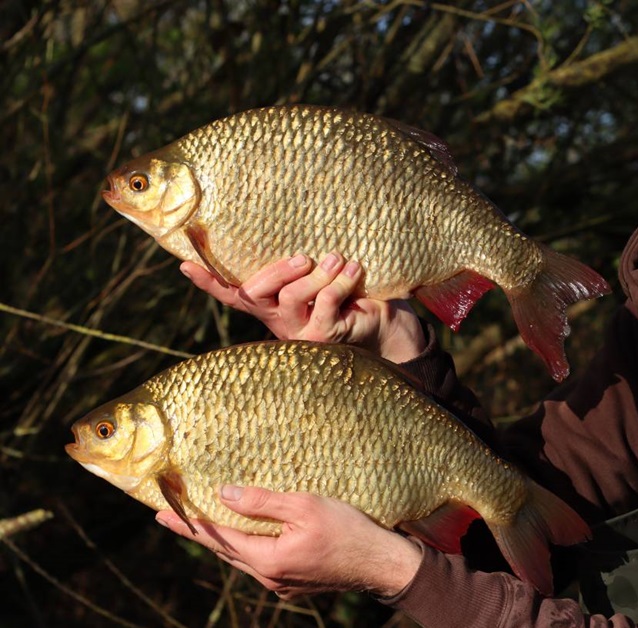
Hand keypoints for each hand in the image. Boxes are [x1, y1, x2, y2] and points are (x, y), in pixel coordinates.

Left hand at [155, 486, 423, 598]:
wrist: (382, 564)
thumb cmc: (349, 530)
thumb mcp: (306, 506)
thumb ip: (263, 502)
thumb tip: (224, 494)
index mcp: (267, 559)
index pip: (217, 538)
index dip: (189, 525)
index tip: (161, 514)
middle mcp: (269, 578)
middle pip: (226, 552)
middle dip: (201, 533)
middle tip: (174, 517)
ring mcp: (283, 584)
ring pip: (244, 560)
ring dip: (224, 542)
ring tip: (207, 525)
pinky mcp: (297, 584)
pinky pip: (262, 565)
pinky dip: (249, 548)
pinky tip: (250, 538)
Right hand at [180, 253, 425, 362]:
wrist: (387, 325)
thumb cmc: (354, 291)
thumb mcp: (324, 271)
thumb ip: (304, 257)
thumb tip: (294, 215)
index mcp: (272, 303)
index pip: (233, 293)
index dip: (208, 281)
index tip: (184, 262)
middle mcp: (280, 319)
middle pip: (255, 293)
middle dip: (276, 271)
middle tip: (302, 256)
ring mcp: (300, 331)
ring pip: (289, 299)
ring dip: (315, 275)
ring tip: (337, 258)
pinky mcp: (325, 337)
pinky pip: (324, 306)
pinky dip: (339, 284)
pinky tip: (353, 270)